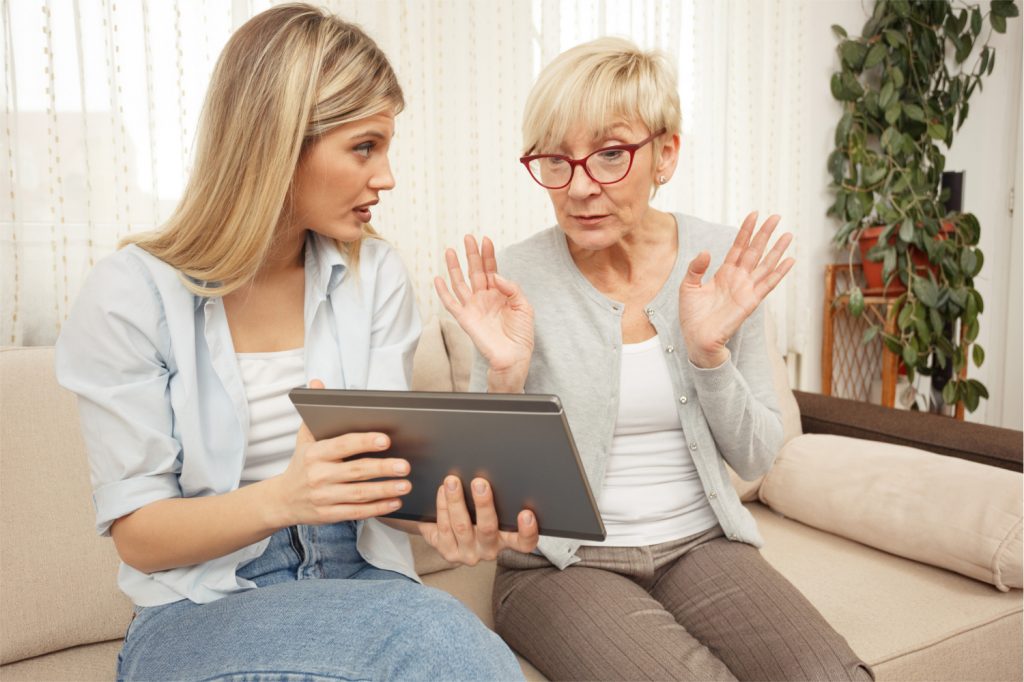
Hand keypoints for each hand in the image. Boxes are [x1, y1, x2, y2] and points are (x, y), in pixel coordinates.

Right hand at [265, 380, 412, 526]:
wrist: (281, 500)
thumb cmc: (301, 465)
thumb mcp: (303, 438)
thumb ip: (315, 413)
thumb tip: (317, 383)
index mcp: (315, 453)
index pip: (343, 445)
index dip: (365, 442)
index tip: (386, 439)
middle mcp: (318, 475)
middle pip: (356, 470)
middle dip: (382, 468)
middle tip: (405, 465)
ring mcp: (324, 497)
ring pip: (358, 494)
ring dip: (384, 489)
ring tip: (406, 484)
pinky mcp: (329, 515)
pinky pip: (356, 512)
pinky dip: (377, 508)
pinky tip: (394, 502)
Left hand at [417, 476, 538, 565]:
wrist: (453, 539)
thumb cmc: (479, 518)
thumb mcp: (495, 512)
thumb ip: (499, 499)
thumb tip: (496, 469)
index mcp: (507, 540)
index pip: (524, 542)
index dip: (528, 530)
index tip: (526, 513)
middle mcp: (489, 549)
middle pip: (488, 529)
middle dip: (483, 504)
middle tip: (479, 483)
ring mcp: (468, 553)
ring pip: (462, 527)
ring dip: (456, 501)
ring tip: (452, 482)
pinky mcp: (449, 552)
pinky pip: (444, 528)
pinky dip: (443, 507)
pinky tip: (442, 491)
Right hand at [434, 235, 533, 391]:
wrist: (514, 356)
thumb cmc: (521, 334)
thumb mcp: (524, 306)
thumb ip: (511, 288)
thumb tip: (494, 275)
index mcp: (499, 293)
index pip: (491, 269)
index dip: (488, 255)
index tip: (485, 239)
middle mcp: (484, 297)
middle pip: (475, 271)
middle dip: (471, 254)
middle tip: (468, 237)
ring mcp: (473, 307)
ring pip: (460, 282)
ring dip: (454, 267)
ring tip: (450, 251)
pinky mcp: (465, 318)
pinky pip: (450, 303)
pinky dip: (442, 292)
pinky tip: (437, 279)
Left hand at [679, 212, 793, 367]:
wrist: (697, 338)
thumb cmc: (692, 315)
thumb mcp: (688, 286)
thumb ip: (696, 268)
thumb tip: (706, 252)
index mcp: (724, 272)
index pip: (738, 246)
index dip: (746, 231)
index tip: (754, 214)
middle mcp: (738, 278)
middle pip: (755, 251)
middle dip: (765, 234)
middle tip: (776, 217)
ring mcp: (746, 289)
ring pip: (765, 264)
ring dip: (777, 250)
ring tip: (788, 234)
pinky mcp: (751, 301)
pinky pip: (768, 284)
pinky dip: (779, 272)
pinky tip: (790, 260)